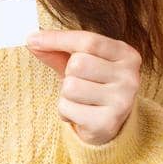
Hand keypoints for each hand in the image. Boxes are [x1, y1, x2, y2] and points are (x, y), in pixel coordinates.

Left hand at [25, 30, 139, 145]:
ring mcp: (121, 101)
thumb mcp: (80, 62)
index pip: (88, 41)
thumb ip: (58, 49)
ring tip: (79, 100)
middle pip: (78, 63)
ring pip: (71, 87)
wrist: (108, 124)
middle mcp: (130, 77)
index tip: (32, 39)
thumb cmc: (93, 86)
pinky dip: (65, 111)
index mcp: (127, 55)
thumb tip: (32, 40)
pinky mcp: (107, 123)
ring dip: (66, 94)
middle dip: (68, 73)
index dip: (57, 39)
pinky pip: (67, 108)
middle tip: (79, 83)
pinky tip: (79, 114)